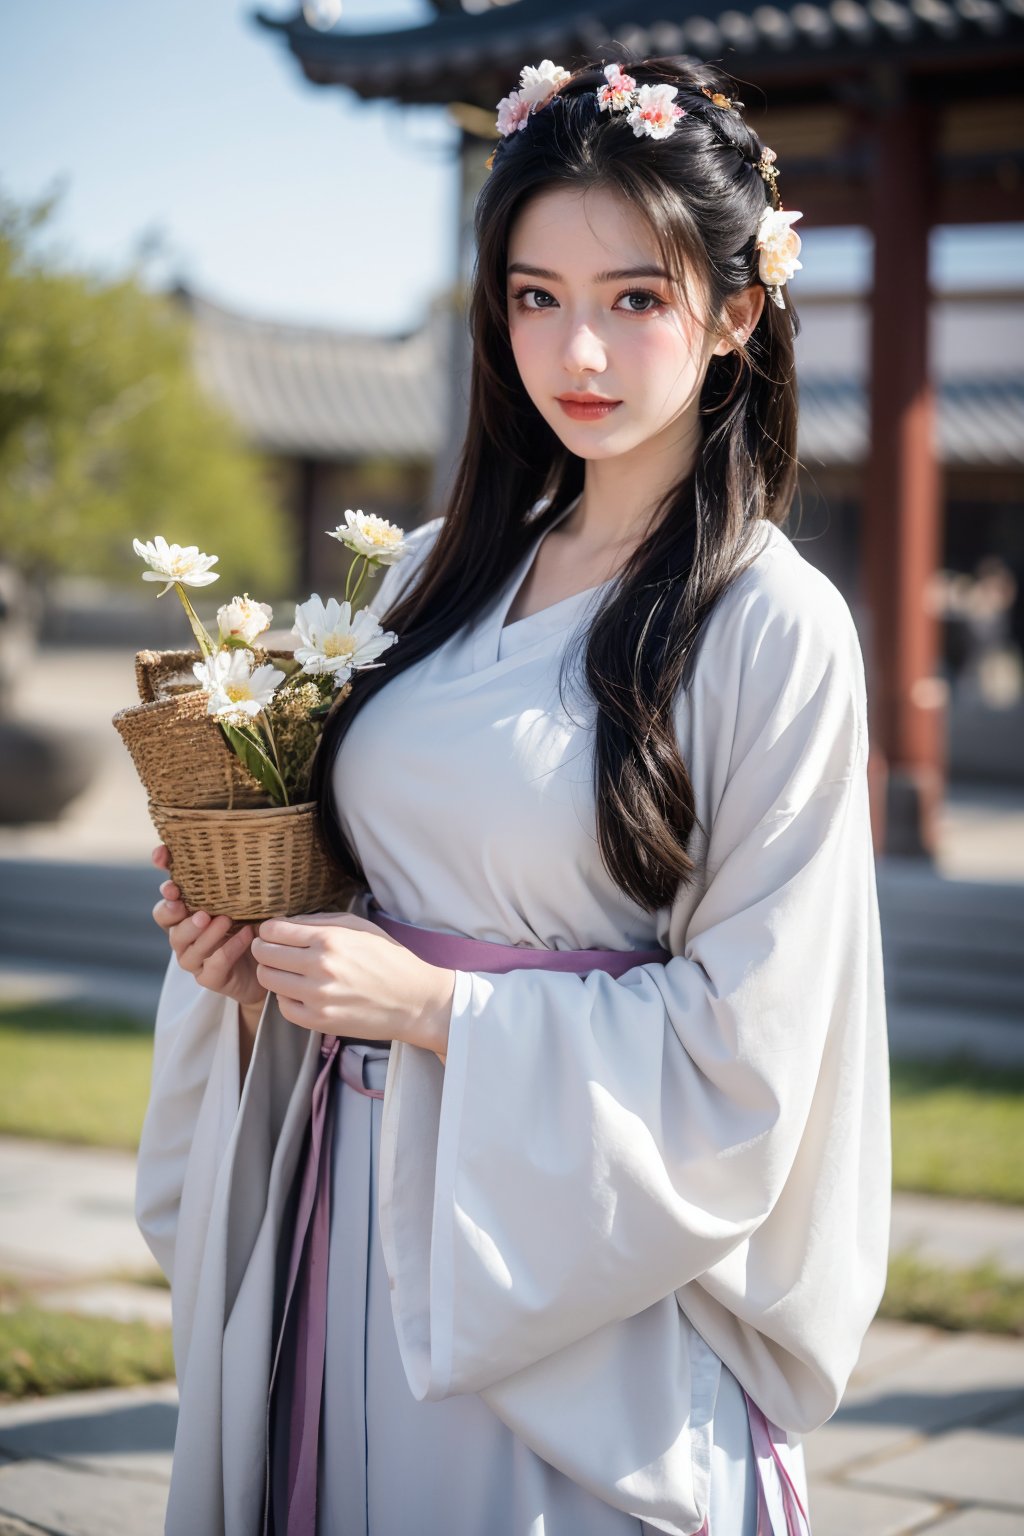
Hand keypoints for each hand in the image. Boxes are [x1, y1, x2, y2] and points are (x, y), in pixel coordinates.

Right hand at [150, 843, 267, 1009]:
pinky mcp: (210, 978)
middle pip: (167, 922)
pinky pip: (214, 965)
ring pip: (187, 947)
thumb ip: (231, 884)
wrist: (266, 966)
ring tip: (223, 919)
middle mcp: (184, 936)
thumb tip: (238, 849)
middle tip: (186, 903)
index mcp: (186, 915)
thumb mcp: (241, 902)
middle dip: (173, 911)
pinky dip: (229, 949)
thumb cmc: (249, 927)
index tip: (165, 866)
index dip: (163, 885)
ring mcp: (195, 960)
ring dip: (204, 933)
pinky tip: (246, 935)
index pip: (165, 899)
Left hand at [250, 911, 453, 1058]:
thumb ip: (319, 921)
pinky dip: (286, 997)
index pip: (273, 930)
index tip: (274, 933)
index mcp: (329, 939)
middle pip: (264, 954)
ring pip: (268, 979)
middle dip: (264, 948)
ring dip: (274, 972)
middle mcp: (319, 967)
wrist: (414, 1000)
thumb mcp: (359, 926)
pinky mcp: (318, 1021)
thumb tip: (285, 923)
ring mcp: (317, 997)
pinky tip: (301, 991)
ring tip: (290, 970)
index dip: (269, 930)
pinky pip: (282, 1006)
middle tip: (275, 950)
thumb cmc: (388, 959)